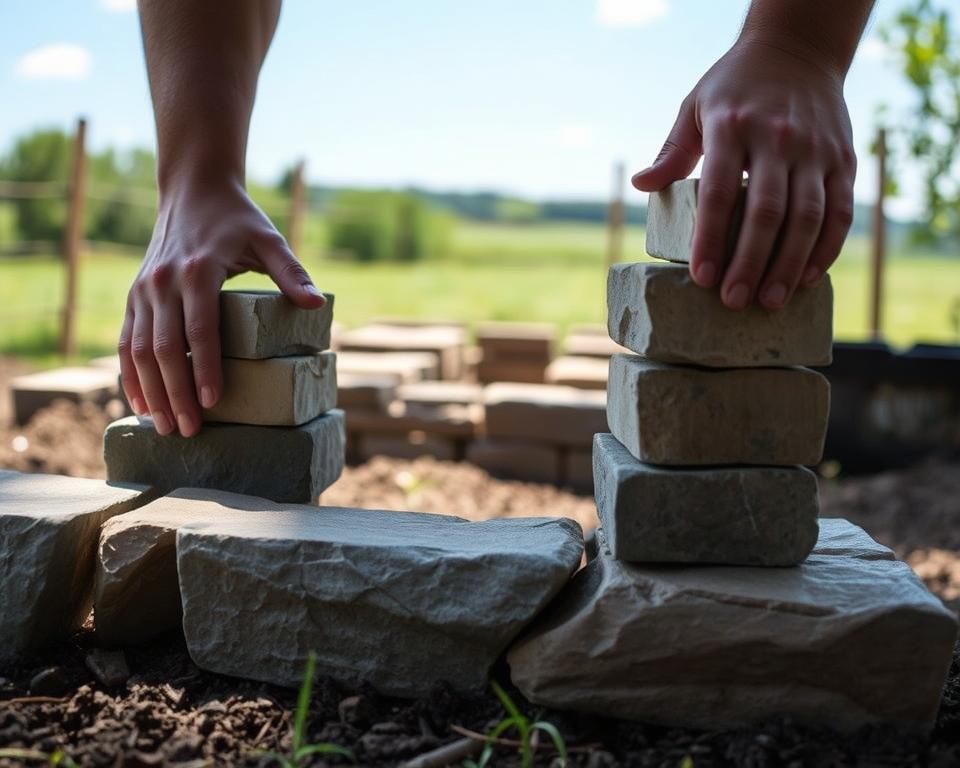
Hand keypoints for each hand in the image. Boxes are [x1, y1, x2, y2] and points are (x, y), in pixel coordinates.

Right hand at [118, 179, 324, 436]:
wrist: (193, 190)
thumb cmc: (237, 219)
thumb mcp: (269, 239)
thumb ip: (291, 272)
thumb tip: (316, 305)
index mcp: (197, 271)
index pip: (200, 329)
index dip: (205, 368)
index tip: (213, 402)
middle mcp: (162, 283)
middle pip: (165, 348)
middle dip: (176, 392)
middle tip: (190, 430)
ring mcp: (143, 291)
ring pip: (139, 350)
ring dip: (151, 391)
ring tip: (165, 427)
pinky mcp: (133, 297)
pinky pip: (126, 342)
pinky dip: (131, 375)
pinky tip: (142, 403)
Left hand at [633, 37, 856, 309]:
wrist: (797, 49)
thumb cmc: (734, 87)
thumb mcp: (694, 108)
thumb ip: (671, 151)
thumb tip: (641, 184)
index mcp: (733, 128)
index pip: (720, 192)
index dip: (710, 238)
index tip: (702, 276)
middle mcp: (778, 139)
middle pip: (766, 212)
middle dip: (750, 263)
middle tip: (733, 301)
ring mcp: (815, 150)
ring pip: (808, 217)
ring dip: (788, 265)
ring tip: (769, 301)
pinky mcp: (844, 159)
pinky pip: (839, 211)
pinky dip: (826, 249)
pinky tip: (806, 279)